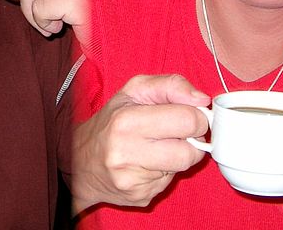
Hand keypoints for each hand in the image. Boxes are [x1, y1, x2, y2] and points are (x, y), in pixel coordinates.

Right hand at [72, 74, 210, 211]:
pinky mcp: (140, 197)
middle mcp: (127, 153)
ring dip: (179, 155)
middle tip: (179, 132)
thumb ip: (170, 85)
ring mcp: (133, 180)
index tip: (189, 115)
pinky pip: (169, 182)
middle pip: (190, 151)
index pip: (187, 121)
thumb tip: (201, 99)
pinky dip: (165, 171)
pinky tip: (149, 163)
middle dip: (193, 140)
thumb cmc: (111, 120)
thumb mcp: (134, 90)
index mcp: (127, 121)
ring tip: (160, 146)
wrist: (81, 160)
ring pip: (182, 168)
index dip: (196, 117)